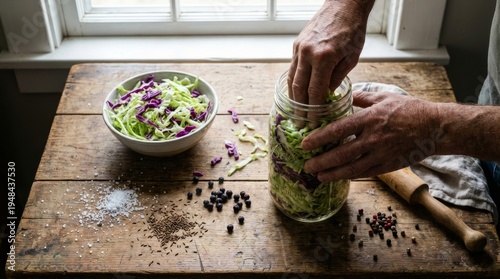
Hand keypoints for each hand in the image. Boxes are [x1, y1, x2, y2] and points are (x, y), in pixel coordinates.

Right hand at [288, 0, 373, 120]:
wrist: (344, 5)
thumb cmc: (352, 30)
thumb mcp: (351, 57)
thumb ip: (337, 78)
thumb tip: (326, 96)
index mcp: (324, 58)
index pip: (315, 91)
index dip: (314, 110)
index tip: (314, 122)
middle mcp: (308, 53)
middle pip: (299, 88)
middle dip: (300, 109)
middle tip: (300, 123)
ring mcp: (299, 48)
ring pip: (292, 79)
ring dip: (293, 98)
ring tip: (296, 113)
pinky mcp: (296, 45)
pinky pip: (293, 69)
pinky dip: (294, 83)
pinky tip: (296, 94)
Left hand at [301, 91, 439, 180]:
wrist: (436, 128)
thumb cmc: (410, 110)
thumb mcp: (384, 97)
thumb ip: (362, 97)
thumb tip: (345, 94)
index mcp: (370, 119)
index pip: (338, 130)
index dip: (319, 138)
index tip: (305, 144)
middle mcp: (373, 138)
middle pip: (341, 153)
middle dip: (321, 162)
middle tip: (307, 166)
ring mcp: (381, 154)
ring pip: (352, 168)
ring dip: (333, 174)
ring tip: (319, 177)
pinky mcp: (389, 165)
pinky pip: (366, 173)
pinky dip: (351, 176)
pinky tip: (340, 177)